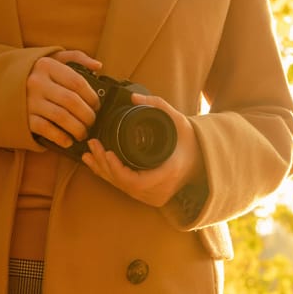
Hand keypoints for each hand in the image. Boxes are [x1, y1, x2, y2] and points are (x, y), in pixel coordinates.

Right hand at [27, 50, 101, 147]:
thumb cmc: (34, 72)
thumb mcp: (52, 58)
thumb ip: (76, 57)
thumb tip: (98, 65)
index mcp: (46, 65)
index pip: (77, 82)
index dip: (92, 97)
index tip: (96, 106)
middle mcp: (36, 82)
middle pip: (72, 101)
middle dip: (87, 115)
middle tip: (92, 122)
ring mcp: (29, 101)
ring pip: (61, 117)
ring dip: (77, 128)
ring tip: (82, 133)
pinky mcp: (23, 118)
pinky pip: (46, 129)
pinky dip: (61, 137)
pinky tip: (68, 140)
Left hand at [81, 93, 204, 206]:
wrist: (204, 160)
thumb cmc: (191, 141)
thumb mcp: (178, 119)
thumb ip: (157, 105)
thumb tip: (134, 97)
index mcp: (167, 174)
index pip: (135, 180)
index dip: (116, 168)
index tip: (106, 152)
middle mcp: (159, 190)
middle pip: (123, 183)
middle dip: (103, 164)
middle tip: (92, 145)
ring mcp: (153, 196)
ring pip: (121, 187)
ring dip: (102, 170)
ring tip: (88, 154)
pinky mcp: (148, 196)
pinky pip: (125, 188)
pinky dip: (110, 176)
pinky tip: (96, 165)